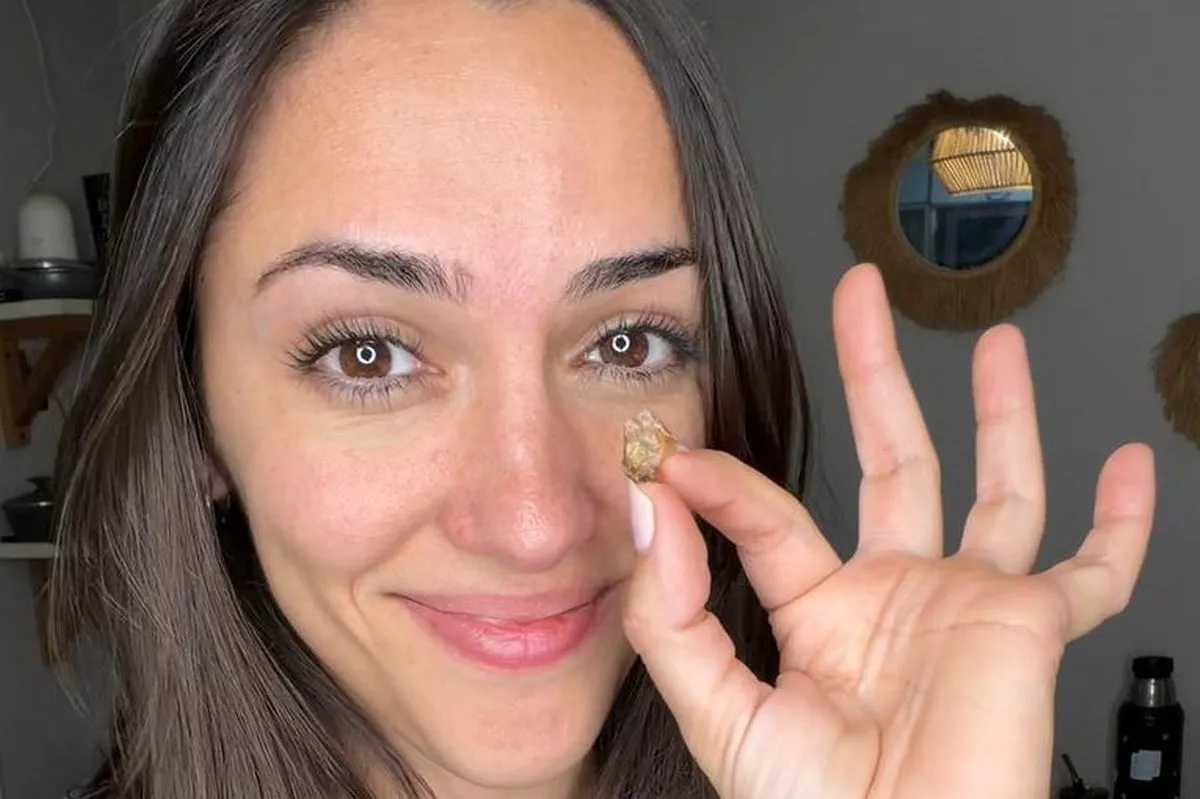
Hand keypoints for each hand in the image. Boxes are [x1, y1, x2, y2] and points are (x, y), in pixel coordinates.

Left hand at [621, 263, 1155, 797]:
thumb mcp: (719, 711)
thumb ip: (675, 614)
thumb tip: (656, 507)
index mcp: (823, 612)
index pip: (771, 517)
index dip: (722, 484)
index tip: (672, 455)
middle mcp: (898, 596)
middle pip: (891, 460)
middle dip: (876, 376)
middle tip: (862, 299)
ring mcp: (968, 605)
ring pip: (996, 490)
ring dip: (999, 416)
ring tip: (995, 346)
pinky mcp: (1030, 630)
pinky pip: (1096, 572)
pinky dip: (1121, 525)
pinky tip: (1126, 467)